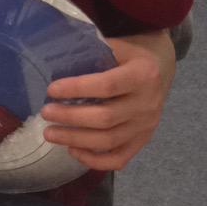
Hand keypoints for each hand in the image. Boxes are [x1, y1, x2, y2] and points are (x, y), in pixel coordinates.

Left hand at [40, 32, 175, 170]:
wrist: (161, 67)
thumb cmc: (131, 54)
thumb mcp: (118, 45)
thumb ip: (94, 52)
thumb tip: (54, 58)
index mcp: (143, 74)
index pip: (107, 85)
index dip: (77, 89)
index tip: (51, 90)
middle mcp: (148, 103)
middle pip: (106, 118)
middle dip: (71, 117)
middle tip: (45, 113)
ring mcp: (146, 125)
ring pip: (109, 141)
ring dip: (75, 139)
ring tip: (50, 133)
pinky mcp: (143, 141)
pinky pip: (119, 159)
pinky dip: (94, 160)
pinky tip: (73, 150)